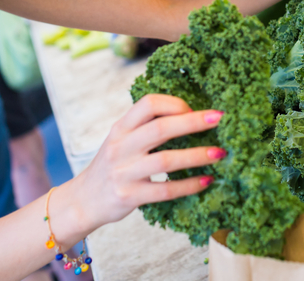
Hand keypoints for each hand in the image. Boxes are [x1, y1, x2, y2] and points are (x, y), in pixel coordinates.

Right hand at [75, 94, 223, 227]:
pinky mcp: (129, 196)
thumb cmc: (112, 166)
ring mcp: (123, 172)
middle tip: (219, 119)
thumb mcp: (121, 140)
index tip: (195, 108)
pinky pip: (165, 190)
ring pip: (165, 160)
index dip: (175, 103)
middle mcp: (120, 147)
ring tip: (220, 153)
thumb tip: (191, 115)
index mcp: (120, 128)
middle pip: (160, 128)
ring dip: (197, 156)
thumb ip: (146, 127)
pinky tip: (206, 181)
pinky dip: (189, 185)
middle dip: (193, 122)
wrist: (83, 201)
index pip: (148, 104)